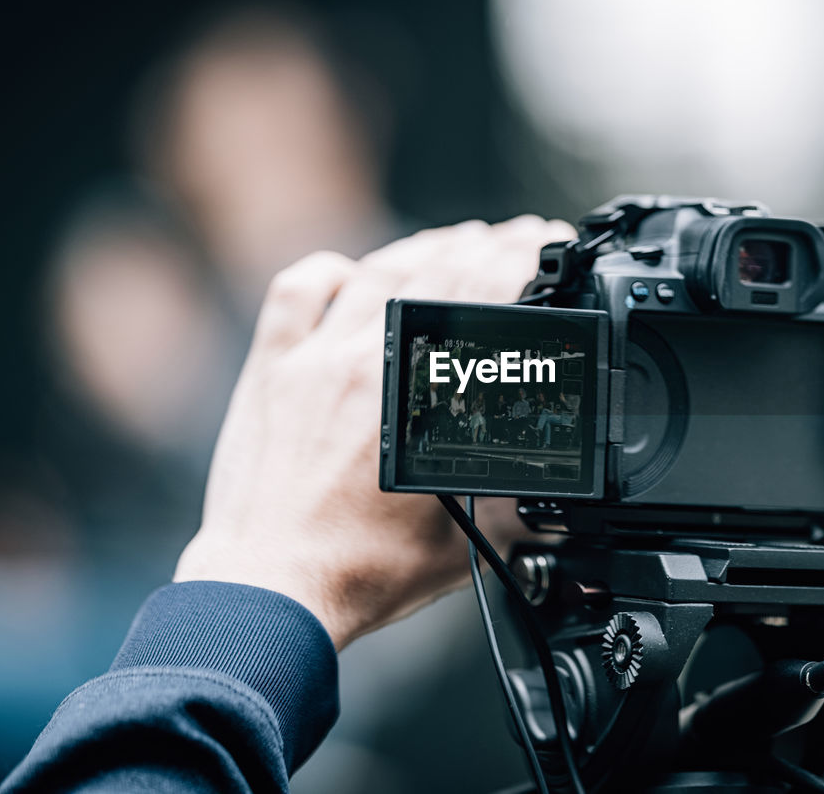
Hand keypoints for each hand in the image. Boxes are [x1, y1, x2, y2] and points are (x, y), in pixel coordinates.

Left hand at [174, 216, 574, 648]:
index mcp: (422, 398)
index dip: (526, 254)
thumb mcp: (468, 539)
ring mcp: (313, 360)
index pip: (484, 293)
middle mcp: (367, 363)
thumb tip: (554, 476)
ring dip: (427, 246)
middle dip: (490, 241)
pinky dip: (331, 270)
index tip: (548, 243)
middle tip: (518, 236)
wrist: (271, 587)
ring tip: (457, 242)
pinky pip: (298, 292)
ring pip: (378, 268)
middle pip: (439, 267)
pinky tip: (353, 273)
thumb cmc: (361, 572)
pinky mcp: (270, 369)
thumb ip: (515, 497)